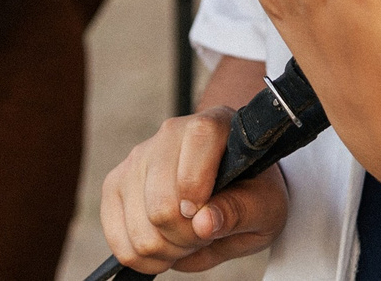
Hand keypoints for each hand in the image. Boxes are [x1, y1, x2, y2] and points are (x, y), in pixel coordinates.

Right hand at [99, 100, 288, 272]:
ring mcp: (137, 158)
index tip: (207, 215)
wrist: (230, 188)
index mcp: (214, 125)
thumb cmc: (251, 193)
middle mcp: (170, 133)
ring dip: (167, 249)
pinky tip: (164, 246)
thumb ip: (240, 211)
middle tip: (205, 234)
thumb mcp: (266, 206)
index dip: (197, 186)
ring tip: (188, 237)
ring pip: (140, 228)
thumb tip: (203, 223)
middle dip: (187, 237)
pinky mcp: (114, 184)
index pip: (198, 140)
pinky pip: (118, 239)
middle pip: (161, 203)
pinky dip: (143, 257)